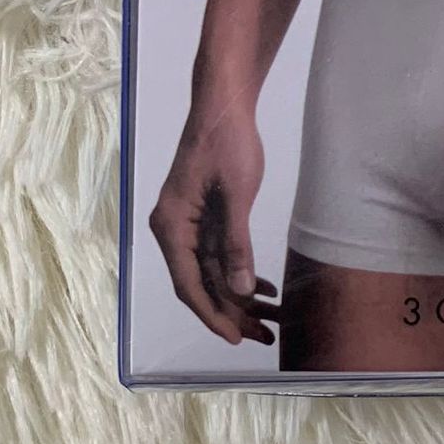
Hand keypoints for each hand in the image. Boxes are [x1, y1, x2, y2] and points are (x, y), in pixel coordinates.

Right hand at [149, 108, 277, 345]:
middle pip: (201, 283)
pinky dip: (240, 271)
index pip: (189, 285)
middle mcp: (174, 230)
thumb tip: (239, 289)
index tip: (235, 339)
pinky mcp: (203, 216)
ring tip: (271, 320)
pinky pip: (218, 254)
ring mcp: (188, 224)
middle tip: (265, 336)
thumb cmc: (228, 143)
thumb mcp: (236, 194)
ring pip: (212, 272)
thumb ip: (235, 243)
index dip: (212, 314)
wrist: (224, 104)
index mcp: (172, 227)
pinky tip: (266, 287)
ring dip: (240, 296)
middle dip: (233, 312)